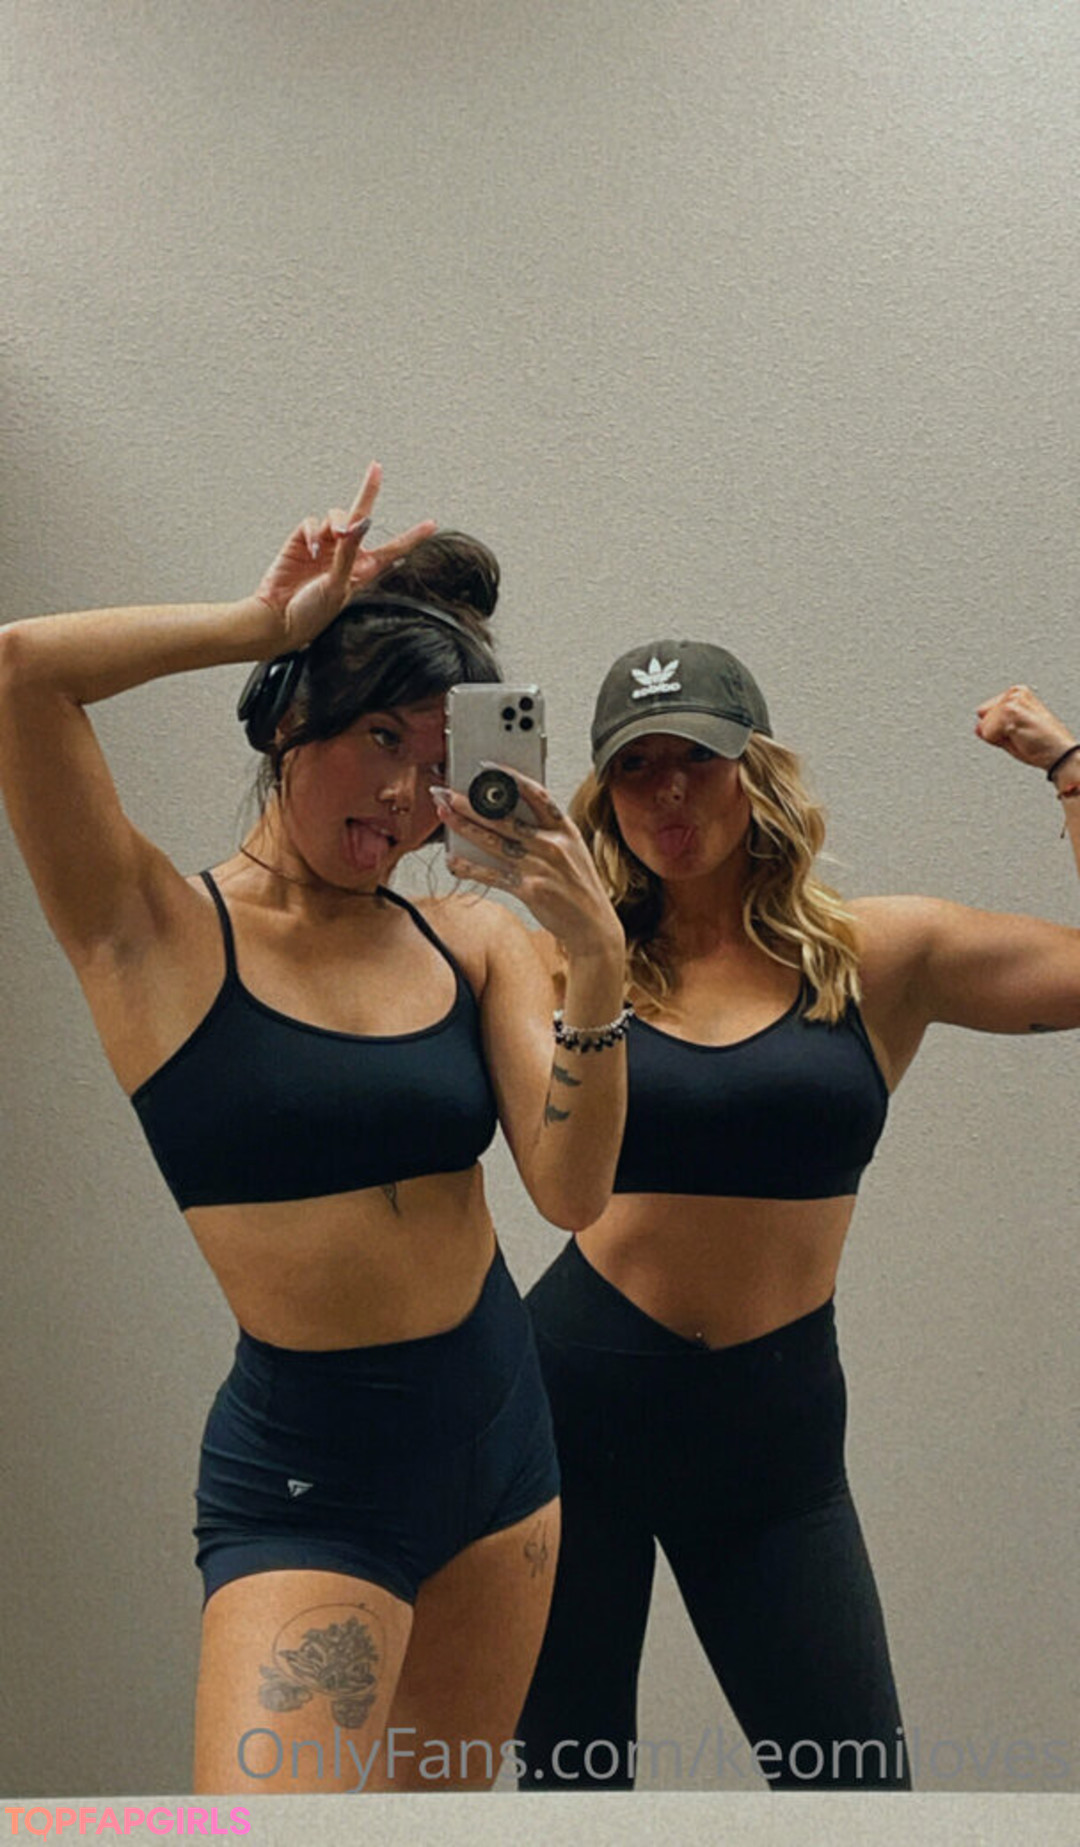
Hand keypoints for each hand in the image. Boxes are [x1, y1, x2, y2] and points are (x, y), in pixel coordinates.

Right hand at [255, 462, 436, 651]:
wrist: (277, 618)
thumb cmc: (311, 613)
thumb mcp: (339, 585)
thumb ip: (349, 553)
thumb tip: (362, 524)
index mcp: (363, 571)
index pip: (393, 549)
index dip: (412, 537)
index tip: (432, 524)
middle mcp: (346, 556)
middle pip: (361, 518)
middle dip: (367, 493)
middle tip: (375, 469)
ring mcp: (324, 547)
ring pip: (337, 516)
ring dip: (337, 521)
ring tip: (335, 536)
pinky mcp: (302, 542)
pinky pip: (312, 523)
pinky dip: (313, 531)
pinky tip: (312, 549)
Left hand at [433, 770, 623, 959]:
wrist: (593, 925)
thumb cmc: (580, 887)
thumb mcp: (573, 851)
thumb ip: (546, 832)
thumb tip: (509, 815)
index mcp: (565, 830)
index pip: (537, 794)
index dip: (511, 778)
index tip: (488, 768)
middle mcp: (553, 845)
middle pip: (505, 818)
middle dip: (472, 804)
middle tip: (449, 793)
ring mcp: (540, 867)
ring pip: (494, 842)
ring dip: (465, 827)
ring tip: (446, 815)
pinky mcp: (529, 890)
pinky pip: (492, 875)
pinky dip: (470, 869)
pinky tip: (454, 861)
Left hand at [975, 685, 1076, 776]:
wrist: (1059, 754)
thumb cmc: (1042, 745)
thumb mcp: (1011, 734)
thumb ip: (992, 727)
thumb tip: (977, 726)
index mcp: (1016, 693)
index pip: (984, 712)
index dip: (997, 728)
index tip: (1019, 731)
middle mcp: (1014, 693)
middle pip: (982, 716)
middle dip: (996, 731)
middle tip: (1020, 735)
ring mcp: (1012, 701)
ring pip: (984, 726)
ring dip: (999, 737)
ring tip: (1021, 736)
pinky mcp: (1010, 712)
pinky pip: (988, 733)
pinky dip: (1000, 741)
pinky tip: (1021, 738)